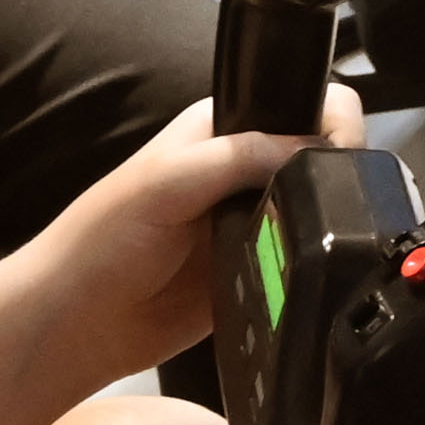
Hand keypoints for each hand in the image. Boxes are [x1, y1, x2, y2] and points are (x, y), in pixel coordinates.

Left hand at [10, 91, 358, 391]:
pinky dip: (316, 264)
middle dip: (338, 171)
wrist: (80, 322)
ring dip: (330, 221)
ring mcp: (255, 222)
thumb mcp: (164, 180)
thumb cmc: (100, 239)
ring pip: (319, 208)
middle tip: (339, 200)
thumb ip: (235, 157)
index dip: (329, 118)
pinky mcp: (260, 270)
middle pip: (319, 154)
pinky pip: (305, 259)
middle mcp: (243, 169)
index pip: (297, 101)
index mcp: (222, 129)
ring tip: (330, 237)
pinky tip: (315, 270)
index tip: (343, 151)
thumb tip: (311, 148)